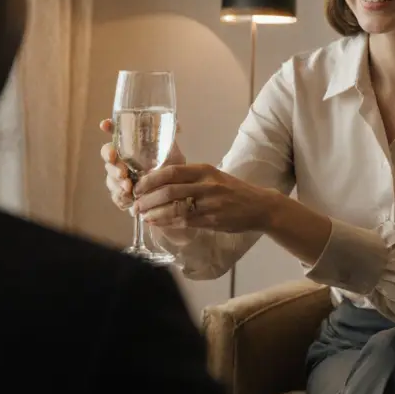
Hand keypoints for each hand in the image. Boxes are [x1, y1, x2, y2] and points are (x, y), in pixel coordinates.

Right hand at [99, 118, 184, 213]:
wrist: (174, 195)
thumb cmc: (170, 169)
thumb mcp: (173, 153)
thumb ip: (171, 139)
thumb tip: (178, 125)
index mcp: (131, 146)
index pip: (117, 133)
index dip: (109, 127)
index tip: (105, 125)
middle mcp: (122, 160)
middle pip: (108, 157)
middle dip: (112, 163)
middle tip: (122, 170)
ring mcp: (119, 178)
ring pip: (110, 178)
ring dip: (117, 182)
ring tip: (128, 187)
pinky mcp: (122, 196)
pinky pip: (116, 196)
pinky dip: (121, 198)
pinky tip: (128, 199)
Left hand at [133, 164, 275, 232]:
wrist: (258, 206)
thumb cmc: (233, 191)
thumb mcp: (213, 176)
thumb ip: (191, 178)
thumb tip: (160, 182)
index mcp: (205, 170)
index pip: (172, 171)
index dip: (151, 179)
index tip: (138, 186)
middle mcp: (206, 184)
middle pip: (169, 190)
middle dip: (148, 198)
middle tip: (136, 204)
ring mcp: (209, 204)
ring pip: (174, 207)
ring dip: (154, 213)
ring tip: (143, 215)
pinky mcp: (211, 220)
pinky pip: (183, 221)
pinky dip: (166, 222)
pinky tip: (156, 223)